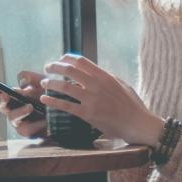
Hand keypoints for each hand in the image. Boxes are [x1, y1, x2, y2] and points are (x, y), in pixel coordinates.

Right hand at [0, 71, 47, 138]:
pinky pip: (25, 129)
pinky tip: (43, 120)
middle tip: (6, 95)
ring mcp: (18, 121)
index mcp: (14, 95)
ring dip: (20, 111)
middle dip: (1, 99)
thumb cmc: (52, 95)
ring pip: (12, 117)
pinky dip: (34, 124)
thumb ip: (31, 77)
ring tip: (30, 106)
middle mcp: (13, 108)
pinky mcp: (27, 132)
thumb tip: (20, 83)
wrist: (66, 110)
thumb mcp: (43, 81)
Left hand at [39, 54, 164, 145]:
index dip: (66, 58)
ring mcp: (92, 99)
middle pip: (69, 70)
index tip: (59, 59)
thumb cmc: (131, 104)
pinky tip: (44, 99)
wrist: (137, 123)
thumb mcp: (121, 84)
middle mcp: (96, 85)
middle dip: (54, 67)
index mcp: (104, 76)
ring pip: (64, 86)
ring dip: (50, 83)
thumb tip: (93, 72)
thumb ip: (106, 77)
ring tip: (44, 83)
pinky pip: (65, 105)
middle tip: (47, 68)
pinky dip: (52, 101)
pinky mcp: (88, 114)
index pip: (81, 61)